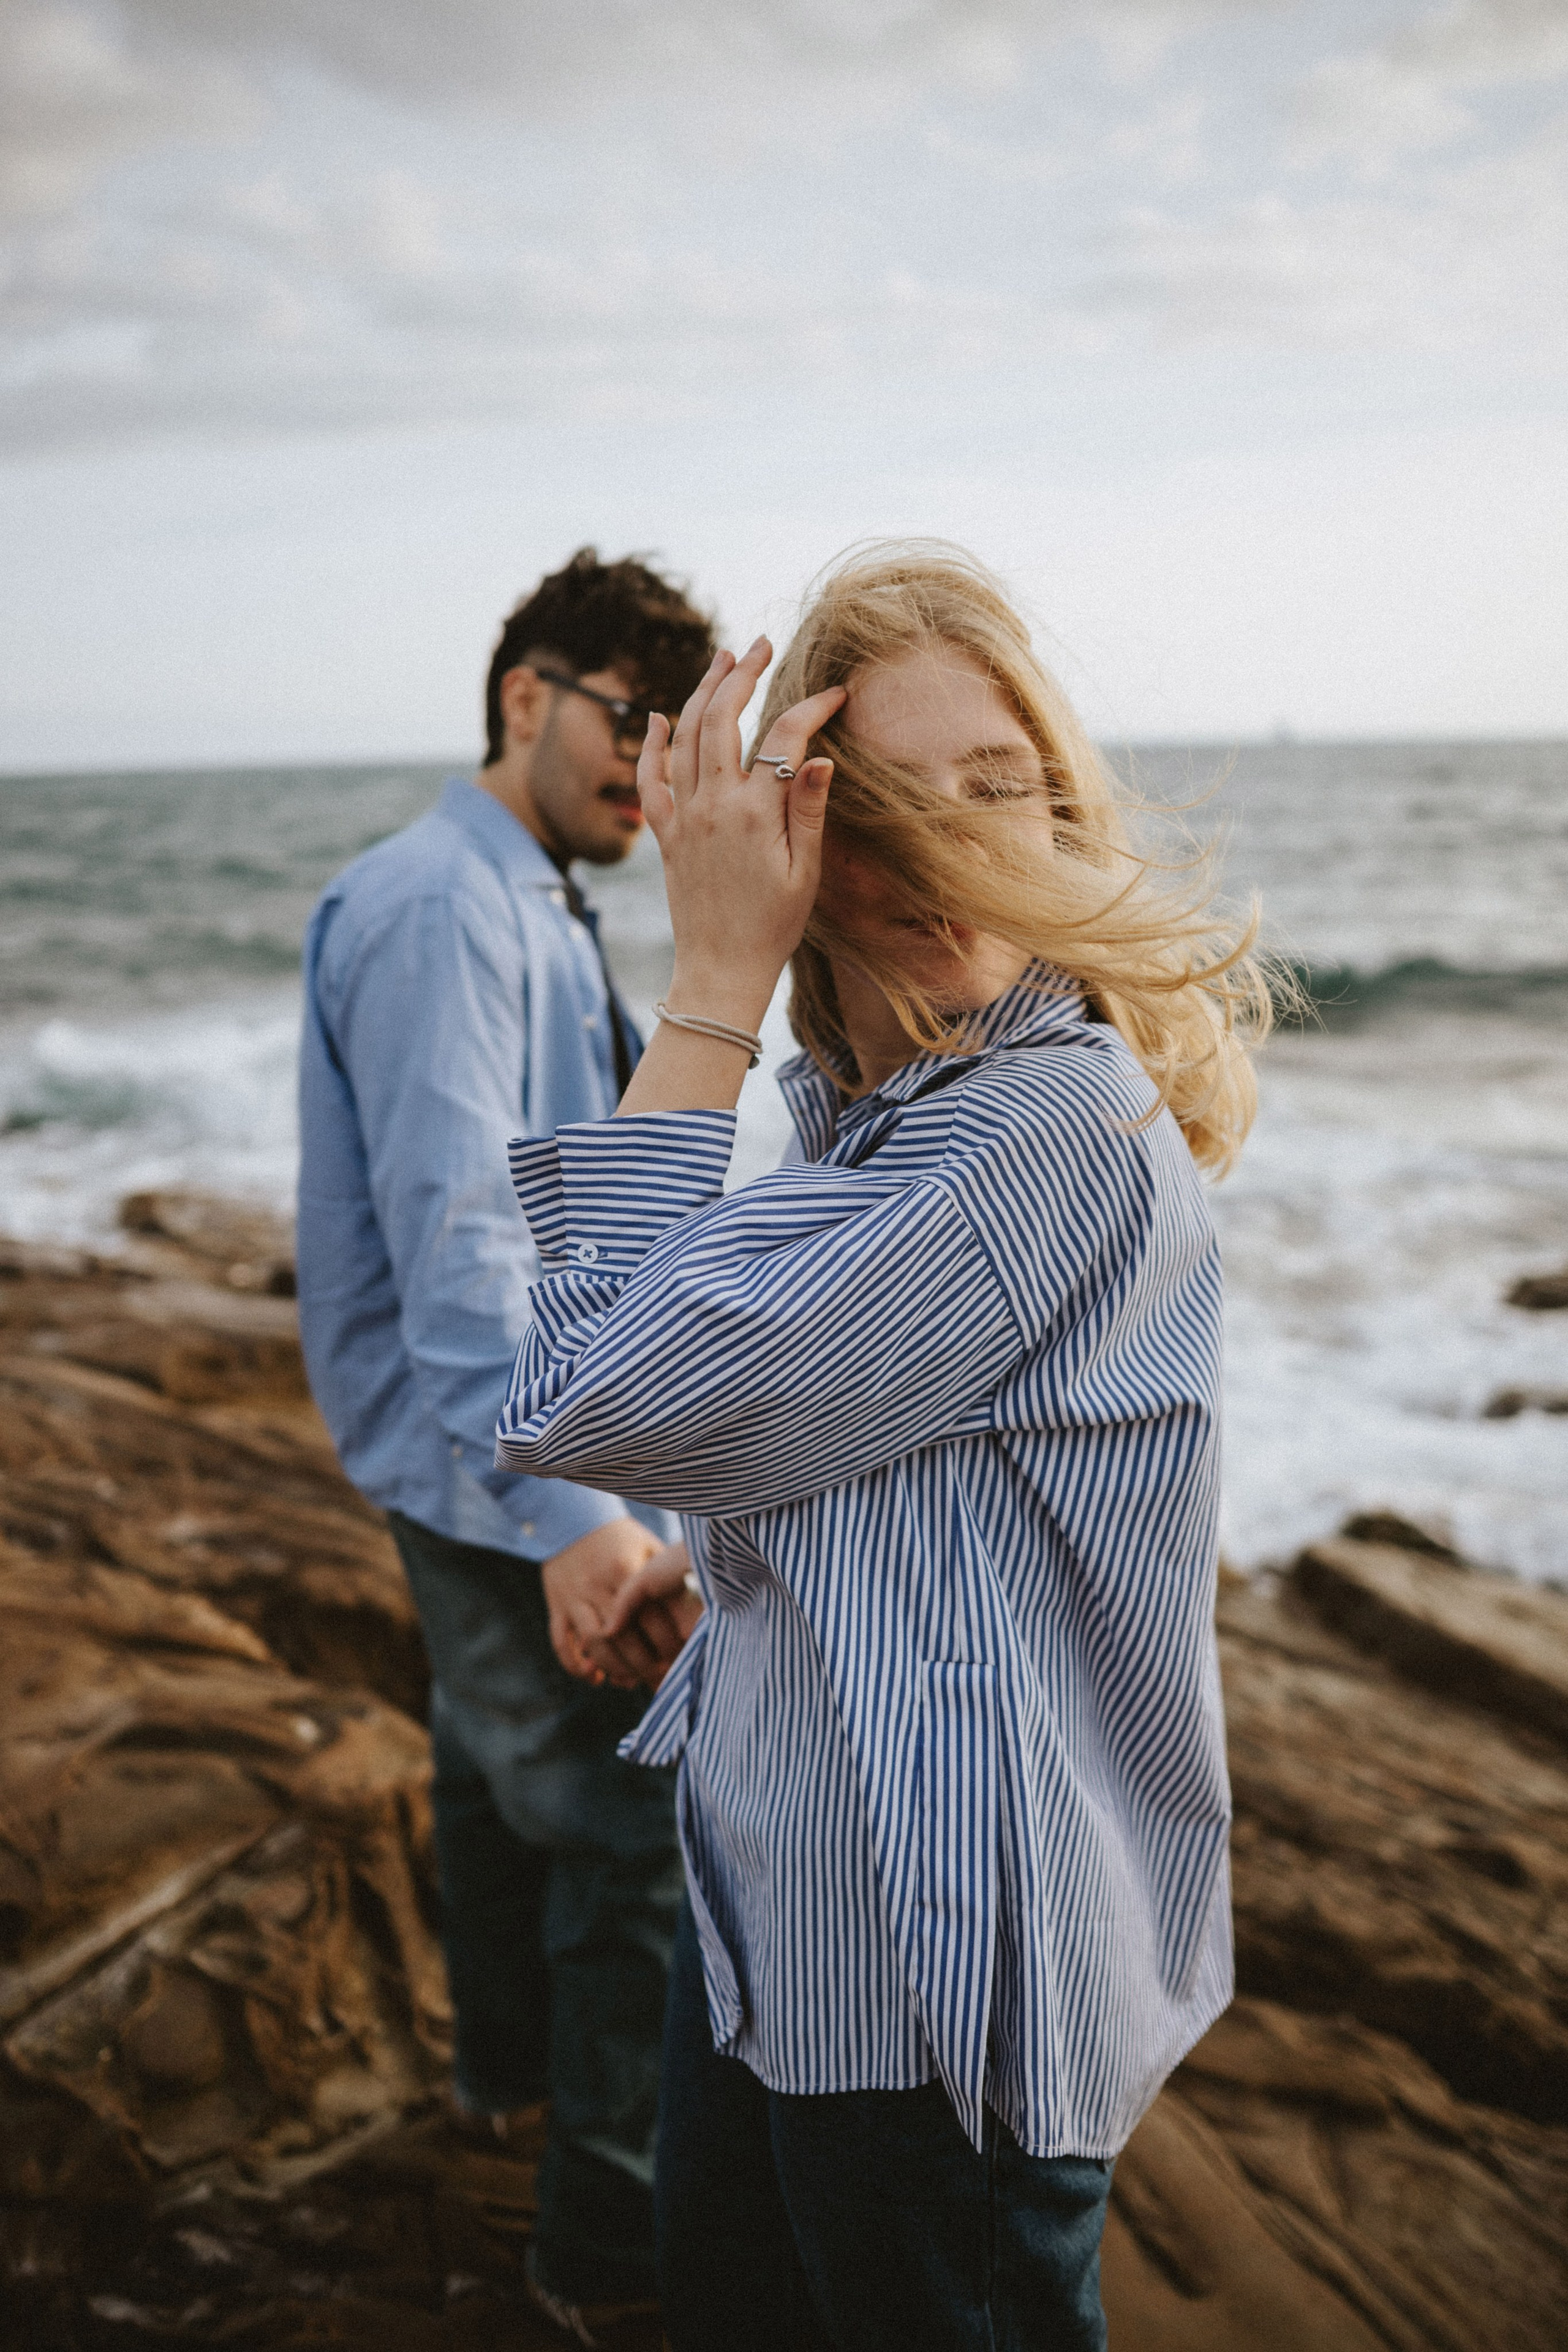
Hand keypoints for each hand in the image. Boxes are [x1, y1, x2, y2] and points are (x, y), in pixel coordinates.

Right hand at [541, 1518, 665, 1687]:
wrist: (572, 1520)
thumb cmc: (621, 1538)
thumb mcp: (646, 1547)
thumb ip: (664, 1578)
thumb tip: (691, 1616)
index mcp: (624, 1569)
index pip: (649, 1617)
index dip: (666, 1643)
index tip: (681, 1660)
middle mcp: (596, 1585)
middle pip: (622, 1636)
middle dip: (643, 1665)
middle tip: (661, 1681)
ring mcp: (573, 1597)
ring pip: (593, 1643)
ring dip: (613, 1668)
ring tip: (631, 1681)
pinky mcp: (556, 1606)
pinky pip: (561, 1643)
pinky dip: (577, 1666)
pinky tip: (595, 1678)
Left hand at [637, 640, 846, 1033]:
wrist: (720, 970)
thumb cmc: (773, 927)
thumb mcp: (805, 872)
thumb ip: (809, 811)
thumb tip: (820, 756)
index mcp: (756, 813)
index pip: (784, 736)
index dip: (813, 707)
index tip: (836, 693)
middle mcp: (713, 805)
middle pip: (723, 718)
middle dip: (743, 674)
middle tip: (761, 644)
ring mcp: (683, 816)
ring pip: (685, 735)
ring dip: (702, 691)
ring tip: (721, 660)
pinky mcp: (664, 833)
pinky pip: (649, 778)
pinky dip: (652, 742)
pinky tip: (659, 715)